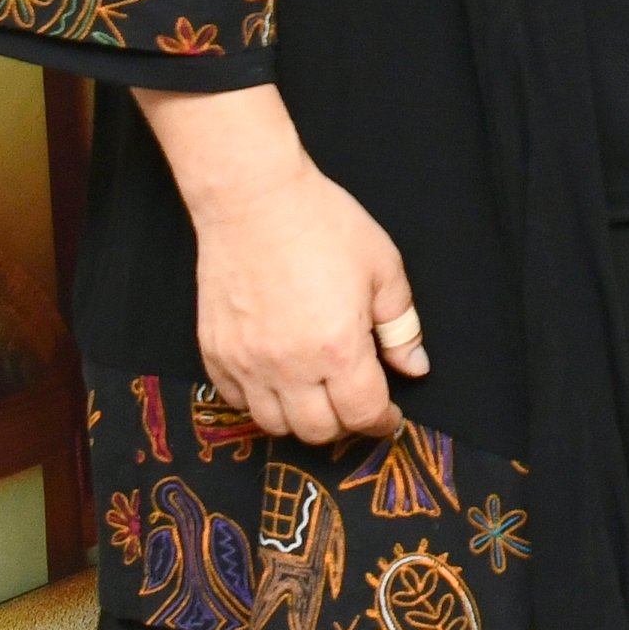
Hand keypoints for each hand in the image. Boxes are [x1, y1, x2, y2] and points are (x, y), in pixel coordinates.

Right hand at [146, 82, 427, 441]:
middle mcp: (289, 366)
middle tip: (353, 403)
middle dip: (344, 424)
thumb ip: (401, 326)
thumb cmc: (322, 224)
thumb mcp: (383, 268)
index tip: (388, 415)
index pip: (363, 414)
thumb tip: (413, 367)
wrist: (252, 199)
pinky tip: (276, 378)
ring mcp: (246, 362)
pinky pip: (233, 400)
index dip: (381, 421)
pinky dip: (258, 401)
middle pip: (318, 431)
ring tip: (315, 395)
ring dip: (300, 419)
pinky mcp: (215, 351)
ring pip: (273, 424)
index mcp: (338, 348)